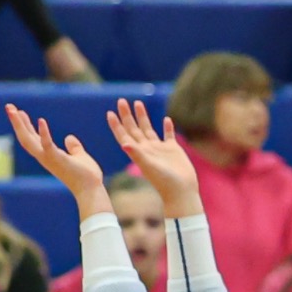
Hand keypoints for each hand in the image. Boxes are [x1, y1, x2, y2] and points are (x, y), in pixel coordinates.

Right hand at [5, 104, 108, 211]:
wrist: (91, 190)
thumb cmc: (86, 177)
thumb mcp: (80, 157)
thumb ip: (74, 148)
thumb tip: (69, 138)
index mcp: (49, 155)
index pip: (33, 138)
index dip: (26, 125)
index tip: (20, 112)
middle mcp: (45, 157)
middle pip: (25, 137)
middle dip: (16, 122)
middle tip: (9, 107)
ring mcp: (48, 158)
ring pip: (28, 140)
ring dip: (20, 125)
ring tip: (14, 110)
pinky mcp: (57, 159)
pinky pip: (47, 145)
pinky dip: (44, 133)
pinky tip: (41, 120)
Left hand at [107, 101, 200, 215]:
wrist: (181, 191)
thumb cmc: (164, 181)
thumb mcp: (148, 166)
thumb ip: (137, 154)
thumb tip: (124, 144)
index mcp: (139, 152)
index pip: (124, 135)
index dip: (116, 125)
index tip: (110, 112)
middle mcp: (147, 148)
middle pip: (134, 128)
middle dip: (127, 115)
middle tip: (121, 101)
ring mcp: (160, 149)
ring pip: (149, 129)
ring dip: (143, 117)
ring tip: (138, 103)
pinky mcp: (173, 150)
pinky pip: (169, 135)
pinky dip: (167, 127)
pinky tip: (166, 119)